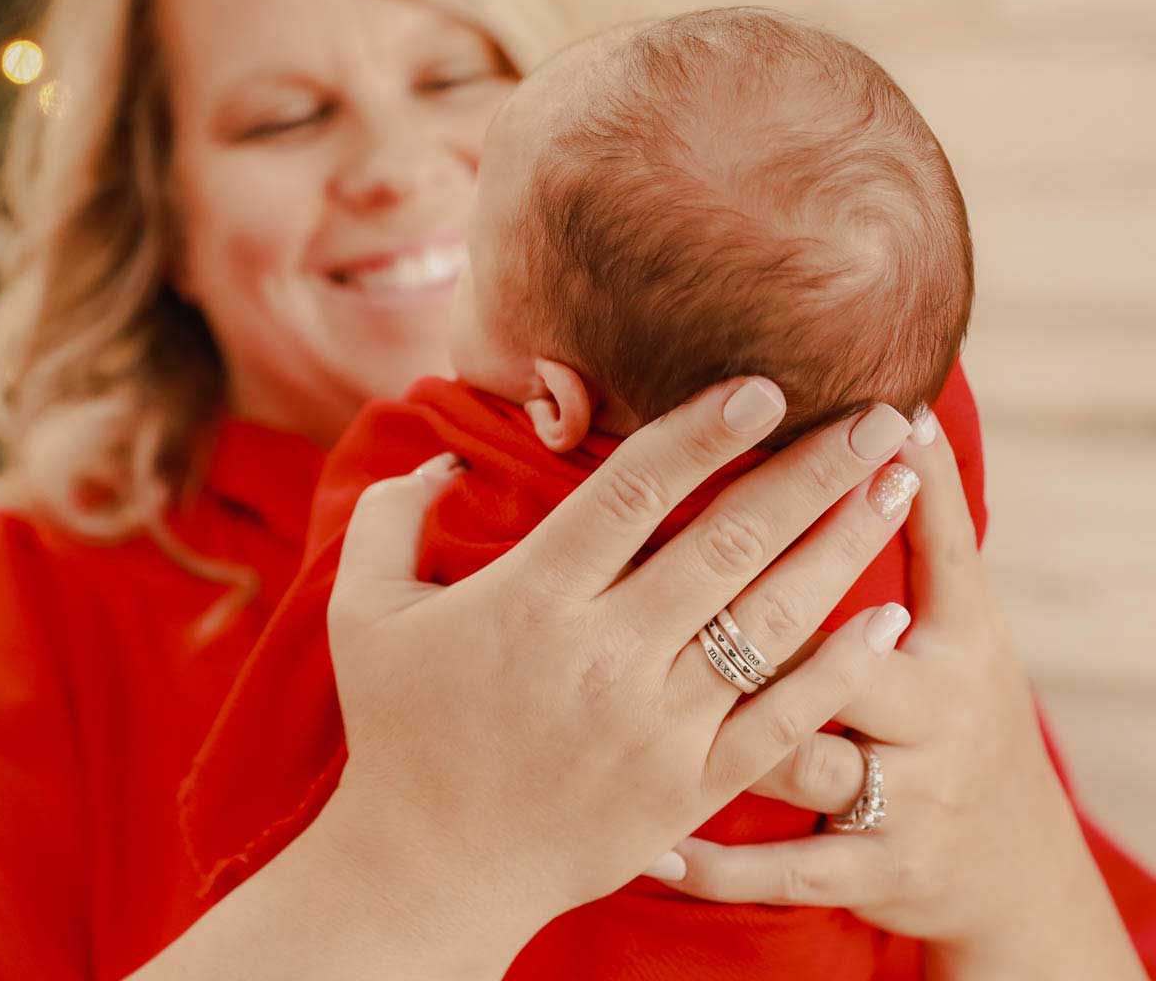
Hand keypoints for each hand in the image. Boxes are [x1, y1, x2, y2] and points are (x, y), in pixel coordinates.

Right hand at [318, 379, 919, 976]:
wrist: (425, 874)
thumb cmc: (398, 731)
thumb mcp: (361, 614)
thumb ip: (388, 517)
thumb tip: (440, 455)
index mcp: (529, 600)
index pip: (630, 493)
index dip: (700, 433)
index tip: (765, 386)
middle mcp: (603, 657)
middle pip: (724, 544)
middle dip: (810, 472)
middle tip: (878, 415)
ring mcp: (654, 728)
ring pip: (770, 623)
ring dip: (842, 547)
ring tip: (899, 486)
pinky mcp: (686, 789)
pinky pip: (781, 723)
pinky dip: (841, 669)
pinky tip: (890, 618)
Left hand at [654, 413, 1146, 979]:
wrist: (1010, 857)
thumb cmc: (964, 697)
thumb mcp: (967, 613)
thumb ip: (932, 518)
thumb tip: (903, 410)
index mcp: (963, 641)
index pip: (931, 550)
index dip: (855, 488)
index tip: (785, 430)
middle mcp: (940, 719)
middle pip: (836, 650)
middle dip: (753, 607)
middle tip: (658, 574)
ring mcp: (905, 804)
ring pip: (798, 760)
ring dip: (719, 730)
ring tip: (624, 708)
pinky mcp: (873, 879)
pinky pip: (782, 873)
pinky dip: (715, 864)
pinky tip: (650, 850)